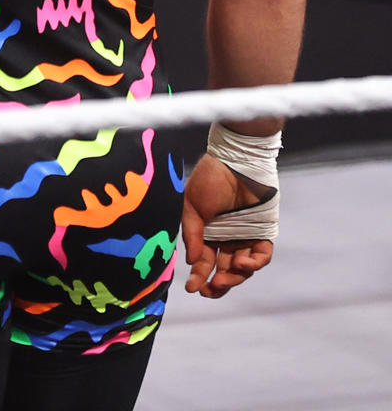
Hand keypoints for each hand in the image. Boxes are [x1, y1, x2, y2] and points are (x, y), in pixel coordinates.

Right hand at [181, 154, 274, 298]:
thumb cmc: (209, 180)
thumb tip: (192, 262)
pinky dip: (254, 263)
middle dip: (218, 285)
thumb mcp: (192, 207)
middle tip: (210, 291)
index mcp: (208, 234)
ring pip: (243, 268)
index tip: (191, 288)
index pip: (204, 261)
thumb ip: (192, 235)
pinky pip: (261, 255)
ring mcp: (245, 237)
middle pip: (224, 270)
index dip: (198, 276)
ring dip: (234, 277)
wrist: (233, 163)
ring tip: (224, 278)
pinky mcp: (263, 233)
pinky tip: (242, 263)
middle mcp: (227, 239)